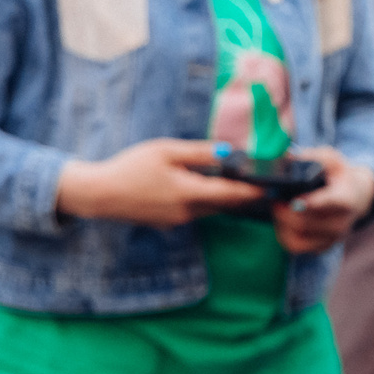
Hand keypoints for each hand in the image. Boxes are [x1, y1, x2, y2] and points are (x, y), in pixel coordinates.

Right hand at [54, 139, 266, 226]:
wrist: (98, 194)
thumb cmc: (130, 167)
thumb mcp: (166, 151)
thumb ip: (199, 153)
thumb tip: (229, 152)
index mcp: (189, 193)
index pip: (232, 195)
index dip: (255, 191)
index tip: (274, 186)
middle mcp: (188, 212)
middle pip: (226, 204)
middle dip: (245, 194)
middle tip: (266, 182)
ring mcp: (179, 220)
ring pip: (212, 209)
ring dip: (227, 198)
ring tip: (242, 181)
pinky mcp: (170, 222)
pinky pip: (197, 211)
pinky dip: (207, 201)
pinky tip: (209, 187)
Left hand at [272, 146, 373, 253]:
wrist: (356, 197)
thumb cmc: (339, 176)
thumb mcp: (331, 159)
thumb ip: (311, 156)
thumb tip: (286, 157)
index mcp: (346, 199)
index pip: (329, 204)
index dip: (311, 204)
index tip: (295, 200)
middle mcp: (341, 223)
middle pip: (305, 222)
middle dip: (284, 210)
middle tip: (274, 196)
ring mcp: (332, 238)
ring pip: (297, 235)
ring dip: (282, 221)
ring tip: (279, 206)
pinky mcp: (321, 248)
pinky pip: (295, 246)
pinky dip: (283, 233)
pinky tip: (284, 220)